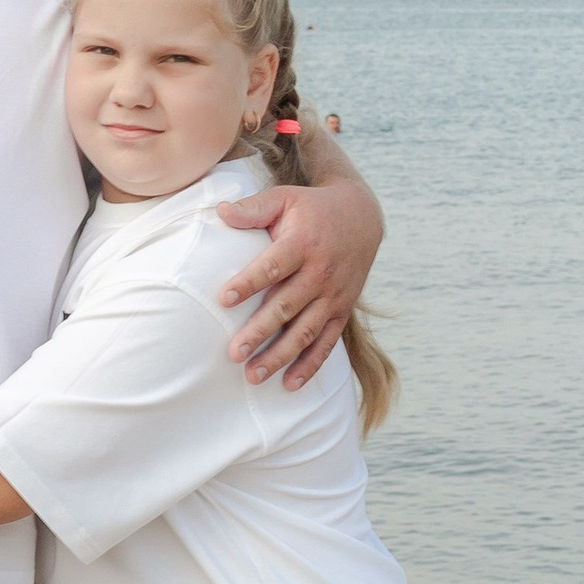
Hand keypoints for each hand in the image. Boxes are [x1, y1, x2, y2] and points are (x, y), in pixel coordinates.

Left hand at [214, 174, 382, 387]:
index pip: (273, 266)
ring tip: (252, 375)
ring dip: (279, 356)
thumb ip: (253, 209)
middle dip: (260, 331)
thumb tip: (220, 211)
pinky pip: (327, 342)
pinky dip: (310, 365)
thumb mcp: (284, 198)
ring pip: (305, 331)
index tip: (224, 299)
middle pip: (287, 306)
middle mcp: (321, 273)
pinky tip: (289, 384)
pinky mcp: (342, 311)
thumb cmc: (312, 209)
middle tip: (233, 353)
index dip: (249, 282)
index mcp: (303, 243)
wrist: (362, 217)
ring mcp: (334, 295)